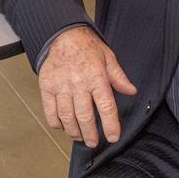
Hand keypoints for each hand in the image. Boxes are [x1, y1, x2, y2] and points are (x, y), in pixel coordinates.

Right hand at [38, 26, 136, 148]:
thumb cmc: (86, 46)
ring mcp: (61, 86)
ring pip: (67, 117)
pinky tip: (63, 125)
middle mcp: (78, 83)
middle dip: (91, 134)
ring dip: (74, 131)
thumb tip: (131, 91)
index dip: (110, 125)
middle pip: (85, 117)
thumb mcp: (108, 58)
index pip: (106, 107)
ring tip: (79, 136)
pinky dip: (56, 123)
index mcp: (96, 77)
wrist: (63, 34)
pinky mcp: (47, 86)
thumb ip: (119, 77)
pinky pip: (50, 111)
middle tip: (94, 142)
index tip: (113, 137)